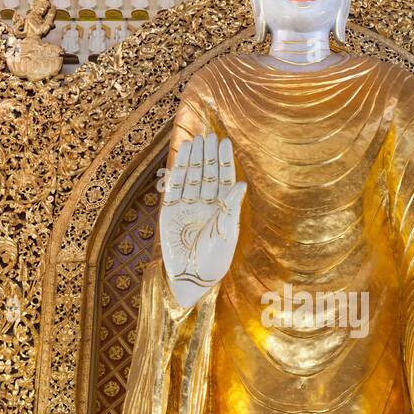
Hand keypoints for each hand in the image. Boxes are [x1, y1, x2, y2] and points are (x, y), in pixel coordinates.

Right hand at [159, 132, 245, 308]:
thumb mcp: (226, 233)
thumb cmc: (214, 260)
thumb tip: (243, 183)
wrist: (190, 278)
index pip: (224, 179)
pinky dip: (179, 169)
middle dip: (209, 155)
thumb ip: (231, 208)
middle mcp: (206, 205)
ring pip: (192, 176)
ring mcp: (187, 207)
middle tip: (209, 135)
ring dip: (195, 158)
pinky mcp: (170, 211)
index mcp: (223, 210)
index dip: (224, 161)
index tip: (224, 142)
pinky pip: (175, 186)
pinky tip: (183, 153)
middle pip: (207, 174)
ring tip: (197, 140)